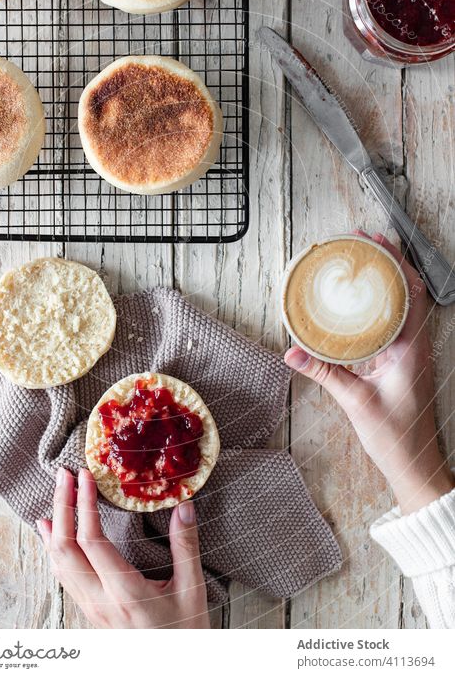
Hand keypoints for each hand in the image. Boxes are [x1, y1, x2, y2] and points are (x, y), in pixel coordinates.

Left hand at [37, 467, 209, 627]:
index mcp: (125, 593)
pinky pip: (64, 577)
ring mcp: (92, 610)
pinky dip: (55, 550)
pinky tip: (52, 537)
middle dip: (62, 508)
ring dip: (54, 528)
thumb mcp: (193, 590)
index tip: (85, 476)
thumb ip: (186, 547)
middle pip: (65, 550)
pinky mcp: (91, 613)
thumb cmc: (186, 634)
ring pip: (59, 565)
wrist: (174, 671)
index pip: (92, 542)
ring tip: (54, 497)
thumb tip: (184, 506)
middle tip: (63, 475)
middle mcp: (101, 602)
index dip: (84, 505)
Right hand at [284, 231, 454, 514]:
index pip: (411, 291)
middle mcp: (415, 345)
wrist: (415, 466)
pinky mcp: (402, 363)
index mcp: (412, 348)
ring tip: (360, 263)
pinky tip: (358, 305)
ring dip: (384, 282)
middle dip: (387, 262)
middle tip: (362, 242)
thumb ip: (324, 374)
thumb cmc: (397, 437)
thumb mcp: (356, 402)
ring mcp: (410, 353)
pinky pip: (391, 324)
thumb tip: (292, 354)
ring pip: (401, 306)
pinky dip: (378, 306)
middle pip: (407, 291)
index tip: (374, 240)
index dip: (394, 261)